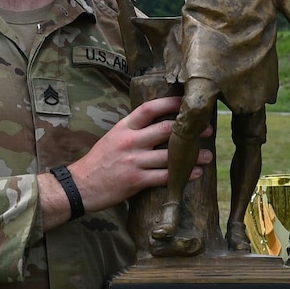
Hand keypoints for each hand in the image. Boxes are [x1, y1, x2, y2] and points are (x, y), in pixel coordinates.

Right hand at [45, 96, 207, 227]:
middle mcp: (130, 141)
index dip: (171, 103)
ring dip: (193, 156)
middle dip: (190, 129)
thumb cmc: (99, 161)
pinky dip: (183, 175)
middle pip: (165, 129)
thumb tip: (160, 123)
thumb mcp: (113, 137)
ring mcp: (134, 160)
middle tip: (207, 129)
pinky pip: (165, 176)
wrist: (80, 186)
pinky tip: (194, 173)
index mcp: (124, 127)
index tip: (188, 102)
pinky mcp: (136, 180)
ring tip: (208, 155)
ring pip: (170, 155)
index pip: (150, 109)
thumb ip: (134, 130)